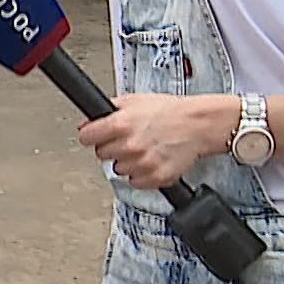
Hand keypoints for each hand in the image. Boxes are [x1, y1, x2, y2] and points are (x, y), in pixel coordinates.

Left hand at [77, 93, 231, 190]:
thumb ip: (106, 111)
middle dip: (112, 147)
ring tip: (144, 148)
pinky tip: (151, 159)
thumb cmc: (169, 111)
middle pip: (101, 154)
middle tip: (128, 139)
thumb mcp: (133, 101)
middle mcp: (129, 145)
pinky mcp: (155, 177)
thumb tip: (85, 123)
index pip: (86, 138)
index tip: (97, 135)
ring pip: (118, 169)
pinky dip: (142, 174)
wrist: (198, 124)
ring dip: (128, 161)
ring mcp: (142, 164)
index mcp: (120, 124)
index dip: (92, 135)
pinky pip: (135, 182)